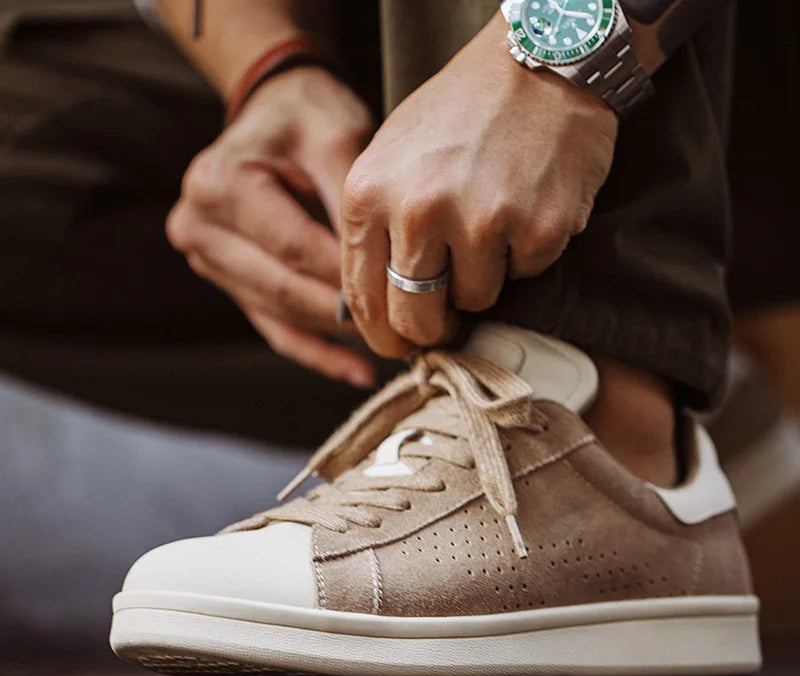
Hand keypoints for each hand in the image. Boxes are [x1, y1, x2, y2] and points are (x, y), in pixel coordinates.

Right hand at [167, 67, 376, 386]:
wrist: (274, 115)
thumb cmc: (308, 118)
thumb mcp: (335, 137)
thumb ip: (352, 202)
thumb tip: (385, 270)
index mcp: (219, 186)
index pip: (295, 250)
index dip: (350, 277)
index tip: (405, 294)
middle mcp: (199, 228)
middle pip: (283, 289)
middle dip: (347, 314)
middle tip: (406, 331)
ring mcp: (207, 260)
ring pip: (281, 315)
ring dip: (338, 336)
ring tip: (395, 349)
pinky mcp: (228, 282)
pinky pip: (274, 329)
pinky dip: (318, 352)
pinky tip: (359, 372)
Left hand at [339, 12, 617, 357]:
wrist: (539, 64)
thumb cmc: (459, 114)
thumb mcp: (390, 159)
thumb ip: (376, 230)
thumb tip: (378, 305)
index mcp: (370, 194)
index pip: (363, 298)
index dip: (383, 335)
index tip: (399, 345)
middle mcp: (419, 210)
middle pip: (416, 319)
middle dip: (432, 329)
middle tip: (446, 319)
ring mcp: (481, 221)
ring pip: (474, 300)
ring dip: (483, 278)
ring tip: (490, 223)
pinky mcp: (537, 229)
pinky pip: (523, 275)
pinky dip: (524, 254)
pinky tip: (523, 208)